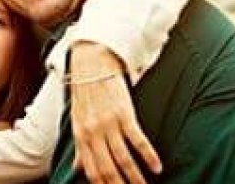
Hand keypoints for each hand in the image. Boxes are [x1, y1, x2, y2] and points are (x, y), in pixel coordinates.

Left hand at [70, 42, 161, 183]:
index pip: (91, 171)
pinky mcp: (123, 113)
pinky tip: (157, 168)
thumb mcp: (77, 120)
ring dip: (136, 178)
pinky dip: (148, 156)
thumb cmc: (85, 92)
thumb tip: (77, 169)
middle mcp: (92, 133)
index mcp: (80, 136)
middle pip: (107, 170)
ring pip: (123, 159)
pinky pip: (137, 140)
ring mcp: (108, 124)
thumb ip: (80, 147)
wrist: (91, 62)